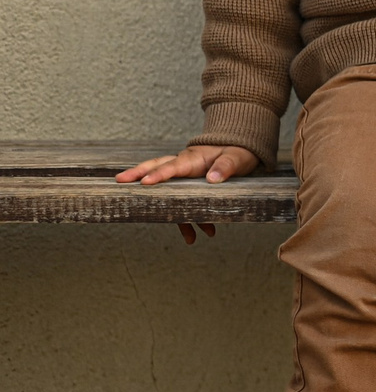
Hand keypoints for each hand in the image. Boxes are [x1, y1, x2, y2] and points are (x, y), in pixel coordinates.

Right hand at [119, 144, 259, 246]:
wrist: (240, 152)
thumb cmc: (236, 152)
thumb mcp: (236, 158)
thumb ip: (225, 167)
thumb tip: (212, 179)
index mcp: (192, 159)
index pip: (172, 166)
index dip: (158, 174)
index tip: (144, 182)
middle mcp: (183, 167)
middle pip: (155, 171)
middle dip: (137, 176)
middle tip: (119, 181)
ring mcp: (184, 179)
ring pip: (167, 194)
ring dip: (167, 212)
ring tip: (171, 229)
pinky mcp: (189, 189)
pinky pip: (183, 206)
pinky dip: (187, 222)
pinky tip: (193, 238)